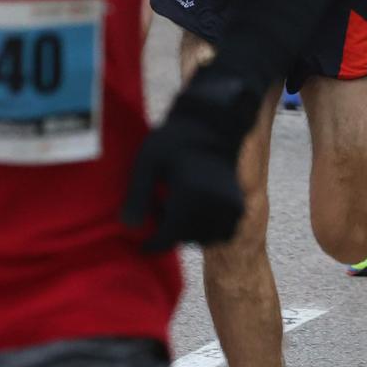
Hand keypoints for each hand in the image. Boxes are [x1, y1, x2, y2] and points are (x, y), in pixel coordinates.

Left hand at [121, 69, 256, 251]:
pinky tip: (199, 207)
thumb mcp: (148, 160)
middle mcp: (212, 205)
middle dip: (169, 230)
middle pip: (182, 238)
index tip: (142, 242)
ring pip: (202, 237)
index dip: (151, 243)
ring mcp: (229, 208)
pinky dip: (208, 226)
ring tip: (180, 204)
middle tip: (161, 207)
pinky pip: (220, 231)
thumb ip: (137, 196)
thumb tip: (128, 228)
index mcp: (189, 196)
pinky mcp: (238, 206)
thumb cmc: (177, 139)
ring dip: (189, 230)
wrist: (216, 124)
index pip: (166, 238)